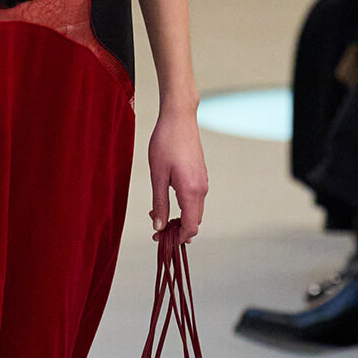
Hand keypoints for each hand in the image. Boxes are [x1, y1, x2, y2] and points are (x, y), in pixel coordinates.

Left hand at [148, 102, 207, 242]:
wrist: (179, 118)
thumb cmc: (165, 143)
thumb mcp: (157, 175)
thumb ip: (159, 203)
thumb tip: (158, 227)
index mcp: (191, 191)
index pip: (190, 227)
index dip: (177, 238)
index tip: (159, 239)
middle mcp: (202, 189)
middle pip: (194, 221)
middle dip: (176, 230)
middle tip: (155, 229)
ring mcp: (203, 182)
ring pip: (194, 210)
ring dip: (178, 217)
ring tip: (155, 213)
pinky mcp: (200, 175)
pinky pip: (195, 199)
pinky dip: (182, 206)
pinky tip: (165, 198)